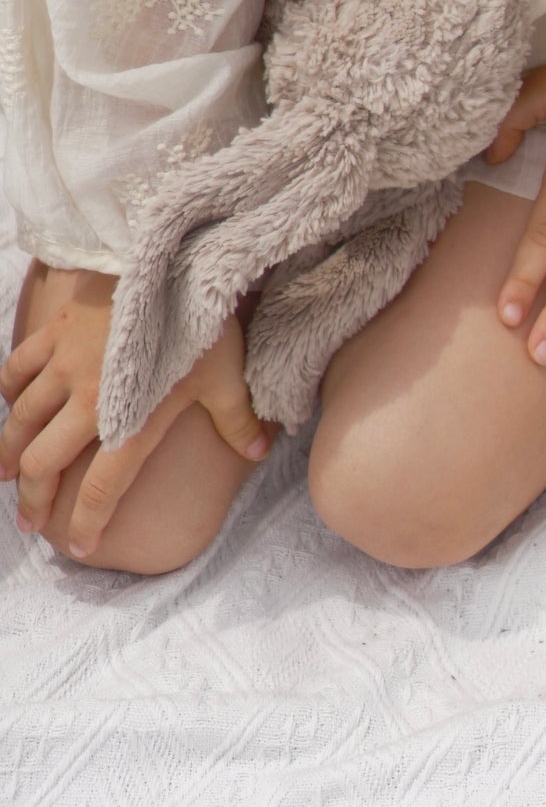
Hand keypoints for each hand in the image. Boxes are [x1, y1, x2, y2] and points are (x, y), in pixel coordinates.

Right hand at [1, 268, 269, 557]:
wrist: (172, 259)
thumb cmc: (203, 318)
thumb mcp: (228, 373)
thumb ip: (238, 418)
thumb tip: (259, 451)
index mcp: (131, 421)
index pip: (102, 488)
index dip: (87, 523)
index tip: (78, 547)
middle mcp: (89, 401)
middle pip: (45, 464)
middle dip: (34, 500)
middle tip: (29, 522)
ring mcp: (66, 365)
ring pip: (21, 422)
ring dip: (9, 455)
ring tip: (7, 475)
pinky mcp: (57, 330)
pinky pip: (18, 368)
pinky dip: (10, 390)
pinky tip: (11, 403)